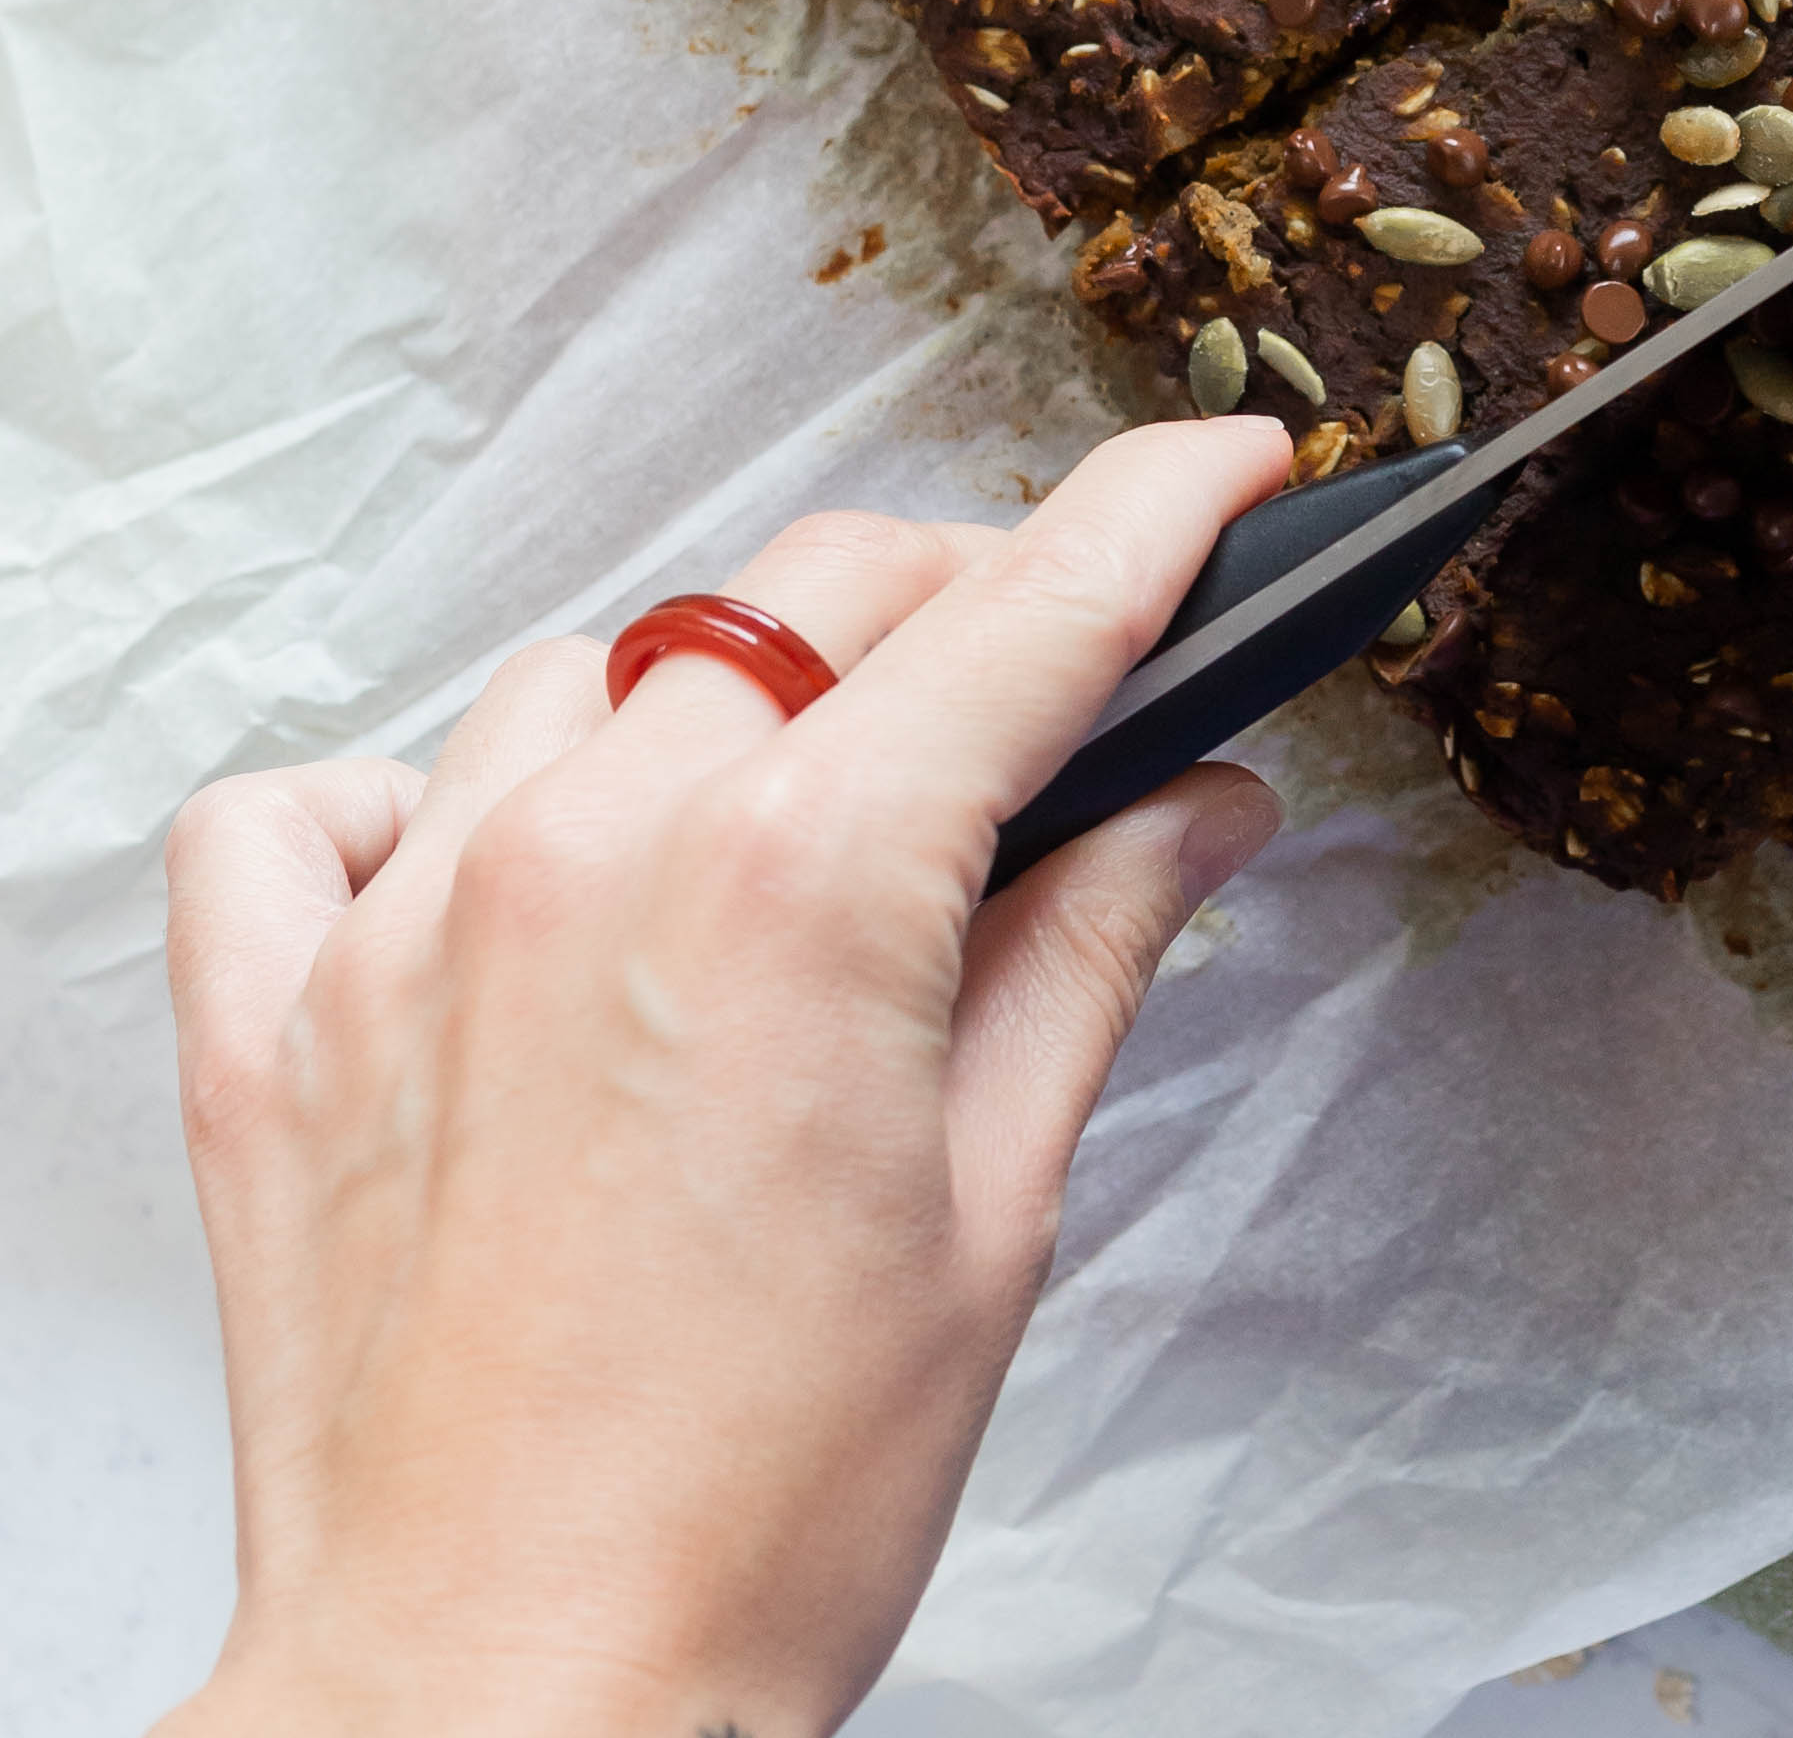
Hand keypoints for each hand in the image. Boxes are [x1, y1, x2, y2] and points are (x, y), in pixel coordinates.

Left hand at [156, 420, 1289, 1737]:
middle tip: (1043, 692)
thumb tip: (1201, 803)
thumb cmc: (754, 1513)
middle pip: (822, 589)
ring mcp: (414, 920)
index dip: (1162, 510)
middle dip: (966, 598)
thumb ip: (1095, 947)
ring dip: (714, 700)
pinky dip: (405, 800)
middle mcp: (600, 848)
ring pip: (594, 666)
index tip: (1230, 466)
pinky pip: (307, 807)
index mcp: (808, 883)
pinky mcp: (276, 1023)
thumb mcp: (999, 1207)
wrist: (501, 1715)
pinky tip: (495, 874)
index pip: (1032, 608)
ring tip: (779, 828)